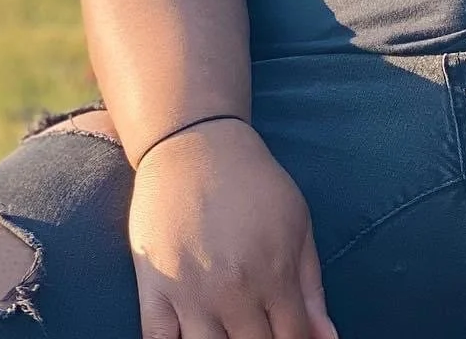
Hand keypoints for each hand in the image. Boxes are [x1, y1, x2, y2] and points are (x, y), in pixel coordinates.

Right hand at [129, 117, 339, 338]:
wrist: (196, 146)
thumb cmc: (254, 182)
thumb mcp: (298, 224)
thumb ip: (312, 287)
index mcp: (274, 275)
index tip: (290, 334)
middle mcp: (233, 293)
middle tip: (258, 327)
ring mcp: (190, 296)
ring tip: (231, 330)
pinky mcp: (152, 292)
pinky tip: (191, 336)